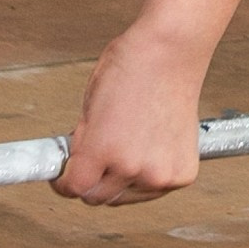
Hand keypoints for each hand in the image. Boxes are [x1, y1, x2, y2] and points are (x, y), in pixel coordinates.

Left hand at [55, 21, 208, 203]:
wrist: (171, 51)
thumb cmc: (132, 67)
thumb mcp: (89, 106)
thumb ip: (84, 143)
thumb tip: (80, 166)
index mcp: (103, 151)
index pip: (74, 188)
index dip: (65, 181)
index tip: (65, 177)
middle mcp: (133, 169)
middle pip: (100, 197)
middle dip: (94, 180)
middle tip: (98, 159)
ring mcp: (161, 174)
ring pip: (128, 196)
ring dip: (123, 181)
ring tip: (128, 149)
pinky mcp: (183, 173)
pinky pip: (156, 188)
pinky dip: (150, 175)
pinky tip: (150, 151)